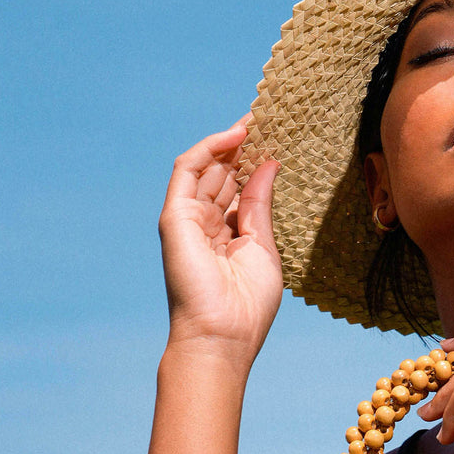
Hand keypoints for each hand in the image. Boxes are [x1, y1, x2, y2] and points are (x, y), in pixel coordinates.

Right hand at [158, 119, 282, 371]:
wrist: (223, 336)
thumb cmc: (247, 305)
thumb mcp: (263, 246)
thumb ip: (260, 205)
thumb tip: (269, 164)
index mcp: (227, 233)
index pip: (239, 186)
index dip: (255, 160)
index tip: (279, 136)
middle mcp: (205, 223)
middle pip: (222, 172)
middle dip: (244, 144)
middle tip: (272, 116)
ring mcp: (187, 218)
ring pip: (206, 165)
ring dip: (229, 140)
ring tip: (258, 117)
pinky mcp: (174, 216)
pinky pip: (187, 170)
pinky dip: (209, 147)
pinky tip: (237, 133)